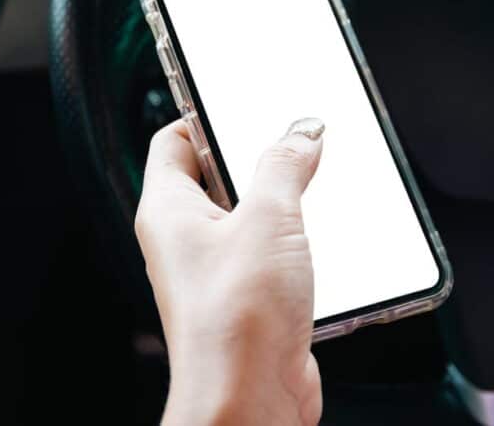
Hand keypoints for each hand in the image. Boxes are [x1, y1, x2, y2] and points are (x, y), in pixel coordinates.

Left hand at [136, 117, 325, 424]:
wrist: (250, 402)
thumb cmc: (237, 321)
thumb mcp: (269, 219)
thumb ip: (286, 165)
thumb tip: (301, 132)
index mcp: (168, 211)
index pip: (172, 140)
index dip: (203, 114)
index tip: (241, 98)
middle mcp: (185, 242)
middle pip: (216, 177)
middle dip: (257, 159)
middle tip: (294, 142)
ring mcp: (216, 273)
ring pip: (249, 218)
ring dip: (284, 205)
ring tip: (316, 190)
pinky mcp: (249, 302)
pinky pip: (271, 257)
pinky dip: (297, 245)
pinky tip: (325, 242)